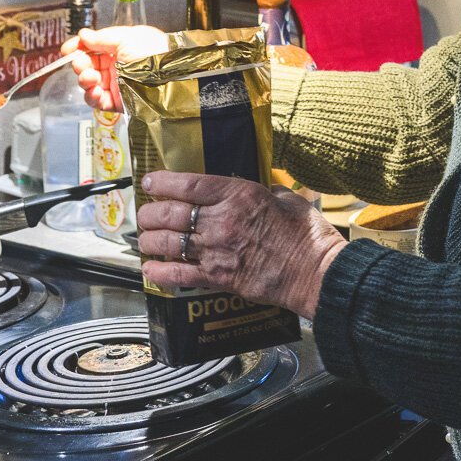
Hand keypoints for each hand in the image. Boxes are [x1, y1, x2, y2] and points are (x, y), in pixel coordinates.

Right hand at [61, 26, 168, 110]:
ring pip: (90, 84)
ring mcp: (117, 84)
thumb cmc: (154, 53)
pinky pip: (98, 101)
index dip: (79, 48)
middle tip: (79, 63)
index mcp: (120, 47)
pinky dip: (92, 96)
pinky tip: (94, 90)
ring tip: (89, 77)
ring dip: (85, 80)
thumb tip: (84, 35)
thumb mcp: (127, 37)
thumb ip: (102, 37)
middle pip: (88, 65)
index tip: (68, 49)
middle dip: (80, 64)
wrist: (169, 77)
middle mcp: (117, 65)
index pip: (93, 47)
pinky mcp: (118, 102)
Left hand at [136, 171, 345, 319]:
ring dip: (150, 241)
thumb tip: (251, 191)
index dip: (163, 183)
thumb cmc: (307, 234)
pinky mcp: (219, 278)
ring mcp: (217, 251)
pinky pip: (180, 275)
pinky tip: (149, 269)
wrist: (316, 272)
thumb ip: (262, 191)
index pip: (189, 185)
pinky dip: (160, 273)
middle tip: (144, 215)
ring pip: (169, 243)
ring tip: (144, 239)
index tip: (150, 182)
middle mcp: (222, 220)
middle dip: (150, 213)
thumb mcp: (285, 198)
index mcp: (239, 194)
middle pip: (170, 214)